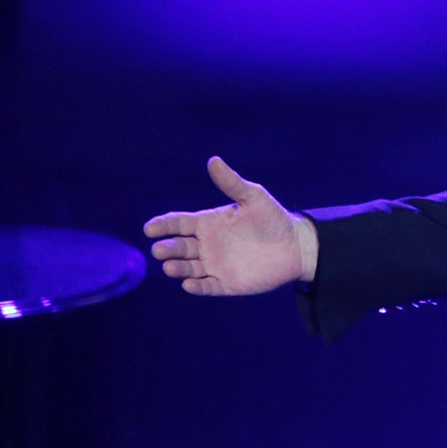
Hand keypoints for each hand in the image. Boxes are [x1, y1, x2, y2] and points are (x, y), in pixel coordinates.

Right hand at [143, 156, 318, 294]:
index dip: (163, 225)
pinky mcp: (226, 283)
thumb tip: (213, 160)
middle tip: (159, 250)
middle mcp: (206, 245)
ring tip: (170, 267)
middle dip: (167, 248)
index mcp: (208, 223)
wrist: (296, 246)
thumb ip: (232, 183)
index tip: (150, 228)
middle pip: (179, 247)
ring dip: (178, 268)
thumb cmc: (273, 219)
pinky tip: (189, 285)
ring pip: (188, 268)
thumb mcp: (253, 198)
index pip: (178, 223)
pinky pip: (207, 287)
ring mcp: (215, 265)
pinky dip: (197, 287)